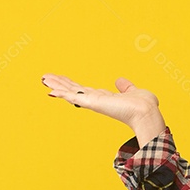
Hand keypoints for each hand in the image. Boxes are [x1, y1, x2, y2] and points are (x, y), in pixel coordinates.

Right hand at [41, 74, 165, 142]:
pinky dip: (61, 93)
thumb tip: (119, 80)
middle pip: (74, 90)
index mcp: (104, 98)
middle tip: (46, 77)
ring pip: (70, 92)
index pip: (84, 90)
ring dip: (57, 85)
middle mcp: (96, 100)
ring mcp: (93, 102)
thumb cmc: (143, 105)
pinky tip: (50, 91)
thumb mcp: (132, 91)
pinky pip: (73, 97)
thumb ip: (125, 87)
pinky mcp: (92, 103)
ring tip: (44, 79)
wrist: (145, 112)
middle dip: (60, 83)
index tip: (62, 80)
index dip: (72, 85)